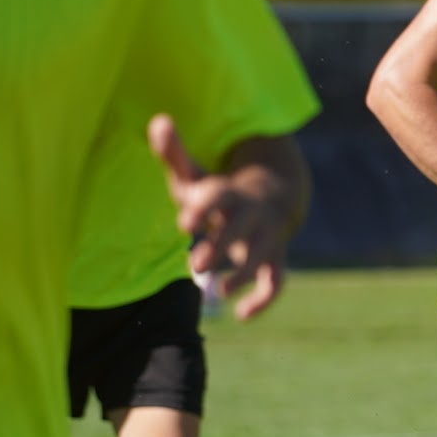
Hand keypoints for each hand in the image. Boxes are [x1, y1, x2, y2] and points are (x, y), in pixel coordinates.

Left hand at [149, 115, 298, 320]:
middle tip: (196, 264)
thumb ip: (174, 153)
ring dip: (243, 274)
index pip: (220, 196)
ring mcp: (267, 238)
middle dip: (222, 245)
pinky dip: (264, 299)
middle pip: (242, 228)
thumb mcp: (196, 173)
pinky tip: (241, 315)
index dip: (204, 208)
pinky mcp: (274, 259)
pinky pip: (277, 281)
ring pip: (263, 256)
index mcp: (230, 191)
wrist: (270, 199)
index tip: (184, 223)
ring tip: (216, 291)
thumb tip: (159, 121)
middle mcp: (253, 214)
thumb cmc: (218, 192)